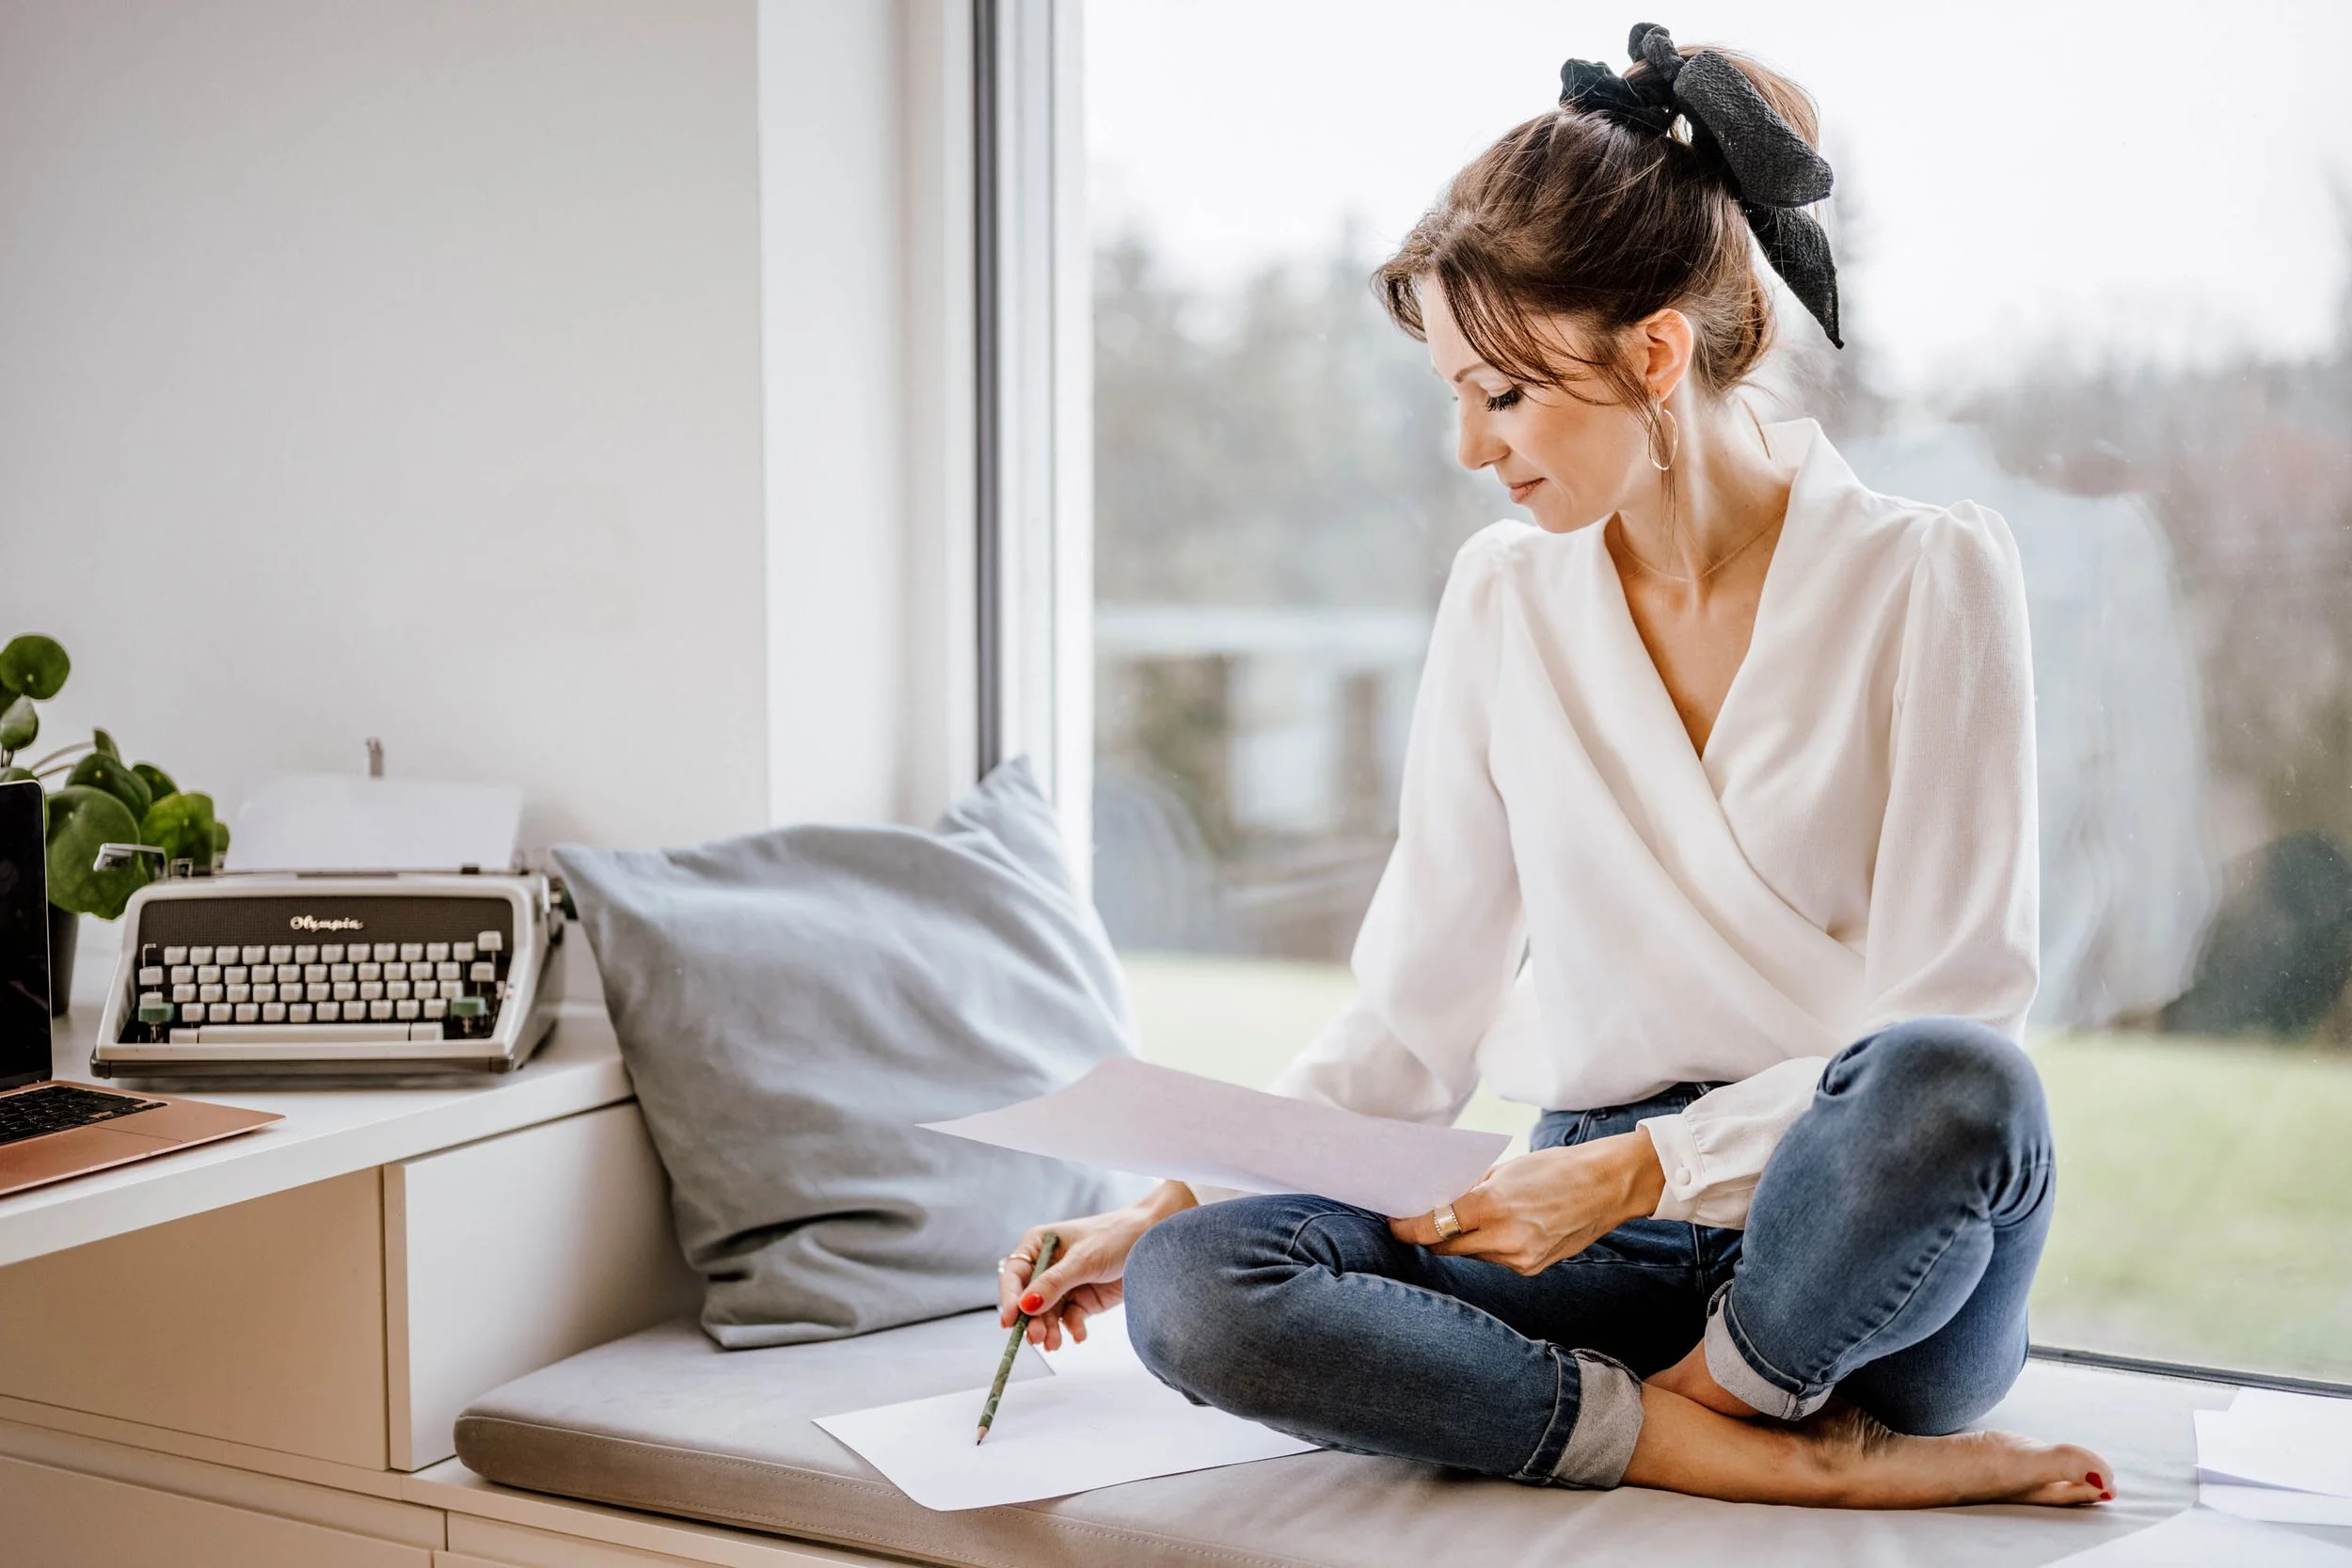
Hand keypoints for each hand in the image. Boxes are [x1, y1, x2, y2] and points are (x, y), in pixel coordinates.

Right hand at [997, 1180, 1196, 1349]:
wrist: (1154, 1242)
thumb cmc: (1117, 1236)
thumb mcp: (1083, 1259)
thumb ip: (1053, 1283)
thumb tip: (1025, 1306)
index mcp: (1039, 1244)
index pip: (1015, 1274)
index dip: (1009, 1298)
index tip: (1009, 1321)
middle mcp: (1048, 1265)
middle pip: (1029, 1299)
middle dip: (1032, 1320)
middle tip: (1039, 1338)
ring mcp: (1065, 1285)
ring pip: (1047, 1314)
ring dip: (1049, 1329)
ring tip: (1056, 1343)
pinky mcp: (1083, 1300)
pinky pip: (1070, 1319)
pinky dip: (1072, 1329)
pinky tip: (1079, 1335)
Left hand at [1387, 1127, 1667, 1274]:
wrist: (1608, 1186)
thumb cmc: (1557, 1168)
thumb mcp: (1507, 1169)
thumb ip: (1472, 1188)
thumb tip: (1439, 1201)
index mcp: (1494, 1205)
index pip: (1434, 1226)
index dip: (1408, 1228)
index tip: (1395, 1223)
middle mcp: (1505, 1238)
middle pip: (1447, 1246)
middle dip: (1431, 1235)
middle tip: (1420, 1220)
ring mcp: (1520, 1258)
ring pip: (1471, 1255)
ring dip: (1463, 1240)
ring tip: (1469, 1220)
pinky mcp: (1532, 1268)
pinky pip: (1495, 1261)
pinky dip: (1488, 1246)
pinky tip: (1498, 1230)